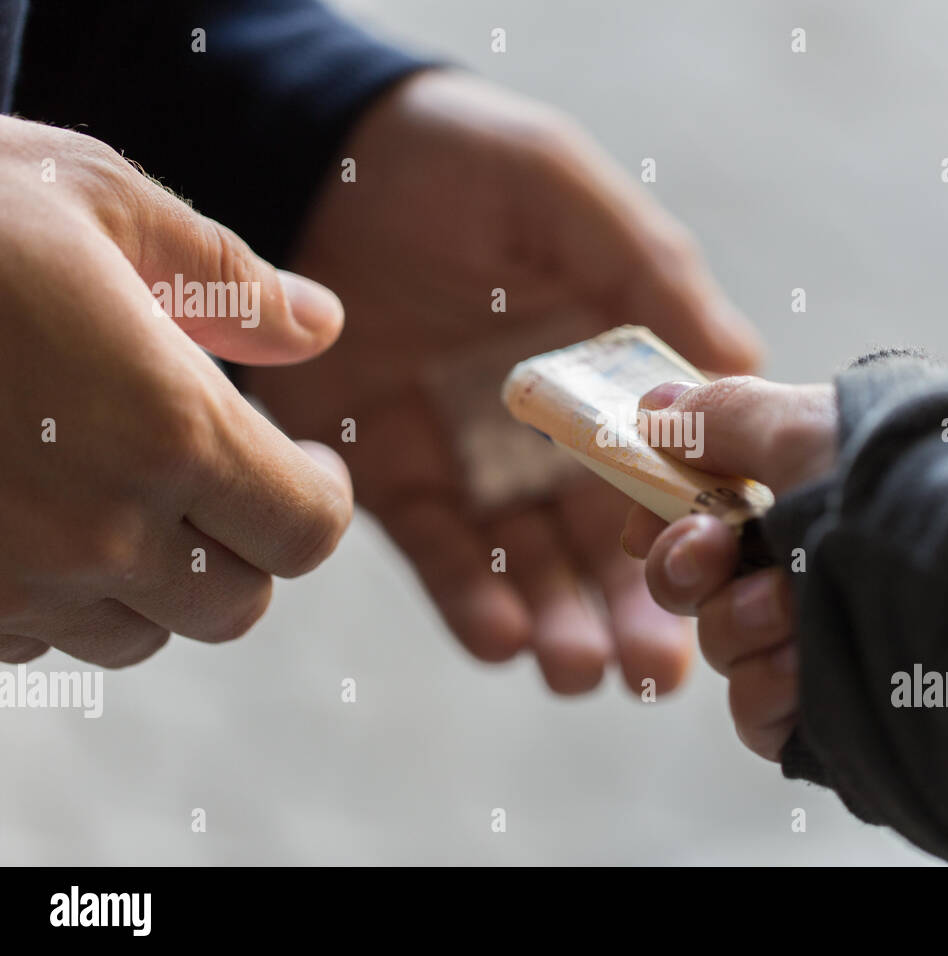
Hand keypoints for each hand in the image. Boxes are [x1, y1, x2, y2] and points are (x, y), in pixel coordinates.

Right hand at [0, 116, 352, 666]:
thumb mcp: (95, 199)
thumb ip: (230, 280)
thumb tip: (321, 324)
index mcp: (168, 429)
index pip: (308, 530)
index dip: (321, 498)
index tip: (308, 463)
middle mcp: (96, 530)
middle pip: (234, 604)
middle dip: (246, 545)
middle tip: (224, 480)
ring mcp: (6, 582)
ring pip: (136, 635)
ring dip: (153, 580)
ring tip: (120, 491)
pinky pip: (32, 640)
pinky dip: (55, 597)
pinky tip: (30, 512)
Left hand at [242, 70, 762, 694]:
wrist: (327, 160)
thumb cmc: (467, 162)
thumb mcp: (569, 198)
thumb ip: (654, 274)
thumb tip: (747, 368)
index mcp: (620, 381)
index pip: (677, 474)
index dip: (703, 534)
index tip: (720, 587)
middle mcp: (560, 441)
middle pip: (612, 547)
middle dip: (638, 616)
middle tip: (655, 673)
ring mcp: (481, 468)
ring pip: (534, 572)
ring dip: (561, 627)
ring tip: (575, 670)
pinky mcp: (399, 482)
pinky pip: (443, 556)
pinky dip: (473, 602)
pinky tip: (502, 638)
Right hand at [621, 377, 836, 758]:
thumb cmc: (899, 489)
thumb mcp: (805, 428)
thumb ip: (722, 414)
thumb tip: (656, 411)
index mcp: (808, 497)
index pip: (705, 510)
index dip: (664, 516)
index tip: (646, 520)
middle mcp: (810, 568)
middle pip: (697, 580)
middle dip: (688, 564)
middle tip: (708, 551)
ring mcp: (820, 643)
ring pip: (721, 643)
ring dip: (739, 621)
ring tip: (789, 605)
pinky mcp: (830, 715)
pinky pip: (755, 712)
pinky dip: (765, 689)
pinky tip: (800, 667)